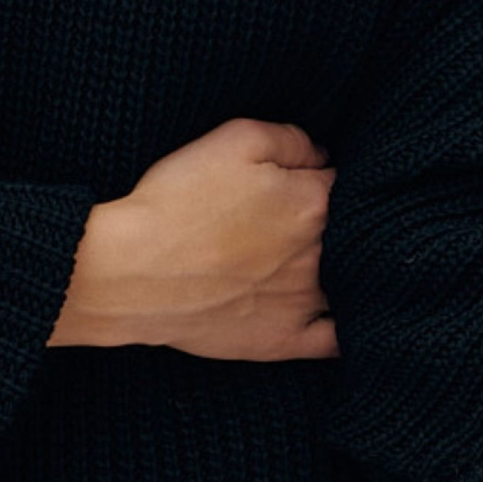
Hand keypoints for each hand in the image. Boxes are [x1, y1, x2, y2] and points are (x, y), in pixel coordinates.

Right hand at [50, 116, 340, 360]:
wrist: (128, 271)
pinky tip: (350, 318)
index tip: (309, 176)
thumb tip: (323, 156)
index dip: (328, 175)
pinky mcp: (282, 340)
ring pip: (354, 285)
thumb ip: (292, 140)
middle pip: (355, 233)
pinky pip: (335, 341)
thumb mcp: (235, 139)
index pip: (347, 182)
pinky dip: (349, 329)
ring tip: (336, 259)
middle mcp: (320, 255)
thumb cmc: (177, 199)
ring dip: (352, 269)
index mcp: (313, 203)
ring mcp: (303, 303)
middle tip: (307, 216)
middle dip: (344, 221)